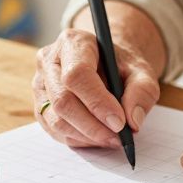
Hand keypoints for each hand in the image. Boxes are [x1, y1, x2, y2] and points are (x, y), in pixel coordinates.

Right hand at [33, 28, 160, 147]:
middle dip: (93, 126)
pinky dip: (78, 139)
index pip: (77, 74)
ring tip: (111, 138)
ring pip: (56, 120)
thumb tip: (132, 121)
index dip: (97, 102)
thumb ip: (142, 91)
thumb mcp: (141, 71)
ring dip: (86, 136)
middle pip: (63, 101)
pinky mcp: (39, 106)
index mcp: (73, 43)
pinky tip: (97, 137)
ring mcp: (40, 85)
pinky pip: (54, 131)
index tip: (119, 122)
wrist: (105, 64)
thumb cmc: (120, 66)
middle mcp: (49, 61)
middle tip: (118, 138)